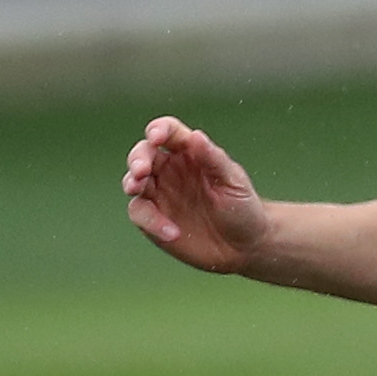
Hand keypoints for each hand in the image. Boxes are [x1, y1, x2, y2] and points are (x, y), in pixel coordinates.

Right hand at [124, 116, 268, 272]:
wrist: (245, 246)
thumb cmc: (243, 208)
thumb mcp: (233, 182)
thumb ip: (213, 159)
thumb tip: (195, 136)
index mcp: (191, 154)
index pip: (170, 132)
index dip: (159, 129)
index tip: (156, 136)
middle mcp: (170, 170)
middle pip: (144, 154)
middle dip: (138, 158)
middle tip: (141, 169)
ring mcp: (160, 194)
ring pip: (133, 180)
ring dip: (131, 182)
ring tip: (136, 187)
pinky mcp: (154, 218)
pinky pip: (140, 213)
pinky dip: (150, 220)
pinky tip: (172, 232)